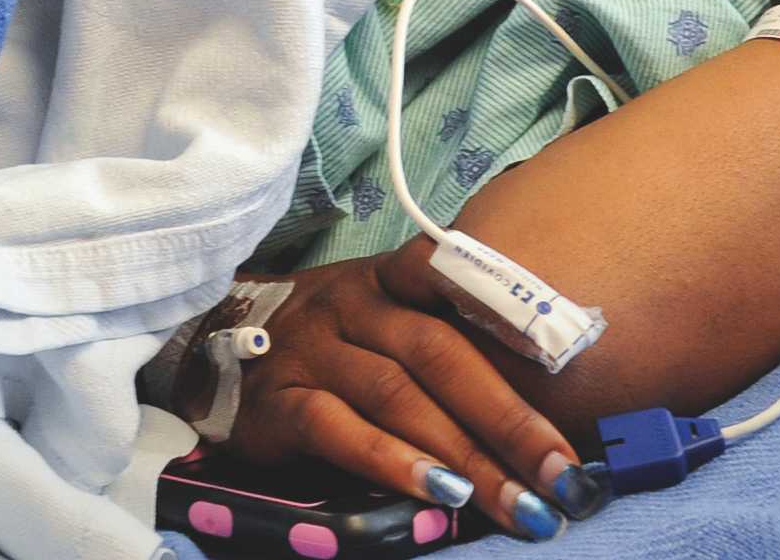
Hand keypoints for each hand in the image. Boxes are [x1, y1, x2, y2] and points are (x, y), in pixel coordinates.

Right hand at [212, 243, 587, 537]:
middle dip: (510, 418)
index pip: (451, 276)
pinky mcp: (277, 401)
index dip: (511, 309)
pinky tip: (438, 495)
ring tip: (516, 503)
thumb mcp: (376, 320)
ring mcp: (311, 351)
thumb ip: (437, 345)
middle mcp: (350, 305)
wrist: (207, 349)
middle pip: (439, 353)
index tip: (572, 352)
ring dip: (464, 455)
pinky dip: (393, 463)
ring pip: (398, 396)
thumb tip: (532, 415)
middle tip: (564, 475)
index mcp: (385, 278)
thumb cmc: (324, 345)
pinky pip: (340, 430)